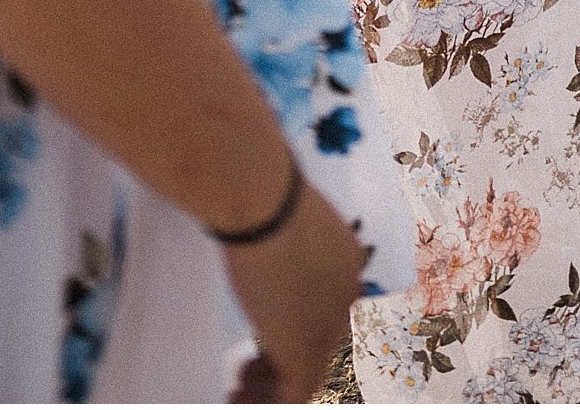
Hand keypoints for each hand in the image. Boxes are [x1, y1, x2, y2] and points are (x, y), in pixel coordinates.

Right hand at [221, 179, 366, 403]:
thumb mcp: (280, 210)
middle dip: (285, 359)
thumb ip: (279, 230)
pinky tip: (233, 395)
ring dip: (271, 386)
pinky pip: (292, 397)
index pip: (329, 308)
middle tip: (252, 361)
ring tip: (240, 382)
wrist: (263, 201)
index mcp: (345, 261)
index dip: (298, 324)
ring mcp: (329, 328)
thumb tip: (260, 219)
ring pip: (311, 377)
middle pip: (326, 347)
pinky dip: (263, 402)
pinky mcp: (305, 354)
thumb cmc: (262, 191)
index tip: (267, 328)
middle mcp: (346, 297)